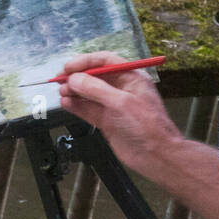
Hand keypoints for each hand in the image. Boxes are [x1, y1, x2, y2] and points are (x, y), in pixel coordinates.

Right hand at [56, 53, 180, 174]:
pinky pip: (88, 109)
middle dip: (77, 77)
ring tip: (62, 92)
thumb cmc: (149, 127)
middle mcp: (121, 89)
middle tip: (61, 80)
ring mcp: (113, 106)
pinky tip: (66, 103)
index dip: (85, 62)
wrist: (157, 156)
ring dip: (74, 91)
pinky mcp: (107, 121)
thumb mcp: (121, 103)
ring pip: (88, 93)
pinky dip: (76, 106)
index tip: (69, 67)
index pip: (105, 61)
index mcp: (131, 77)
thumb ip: (96, 89)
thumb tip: (75, 79)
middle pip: (94, 77)